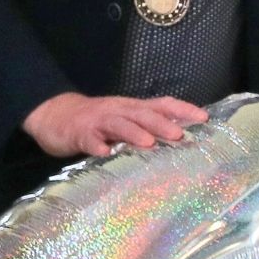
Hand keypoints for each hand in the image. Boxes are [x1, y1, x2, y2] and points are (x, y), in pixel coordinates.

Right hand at [22, 92, 206, 157]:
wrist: (55, 115)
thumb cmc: (97, 121)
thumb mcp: (125, 119)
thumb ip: (148, 126)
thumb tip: (181, 136)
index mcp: (132, 108)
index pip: (161, 104)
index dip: (182, 109)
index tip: (204, 118)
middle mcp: (119, 111)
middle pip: (143, 114)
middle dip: (162, 123)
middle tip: (180, 135)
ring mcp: (99, 122)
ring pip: (119, 124)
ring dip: (134, 133)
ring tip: (149, 143)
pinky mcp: (79, 134)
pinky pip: (89, 139)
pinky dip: (97, 146)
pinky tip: (104, 154)